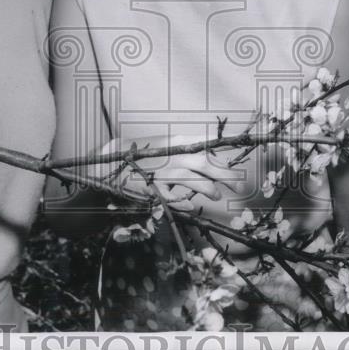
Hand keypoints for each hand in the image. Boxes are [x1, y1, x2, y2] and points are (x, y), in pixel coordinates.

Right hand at [97, 134, 238, 209]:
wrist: (108, 162)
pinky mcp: (154, 188)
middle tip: (240, 184)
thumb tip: (205, 156)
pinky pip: (174, 198)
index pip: (205, 147)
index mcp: (176, 142)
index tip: (235, 165)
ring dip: (209, 189)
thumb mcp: (161, 145)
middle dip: (226, 175)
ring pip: (194, 181)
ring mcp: (164, 172)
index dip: (221, 158)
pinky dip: (185, 203)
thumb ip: (180, 149)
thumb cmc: (137, 154)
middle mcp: (173, 156)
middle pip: (206, 164)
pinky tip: (192, 206)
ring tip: (217, 195)